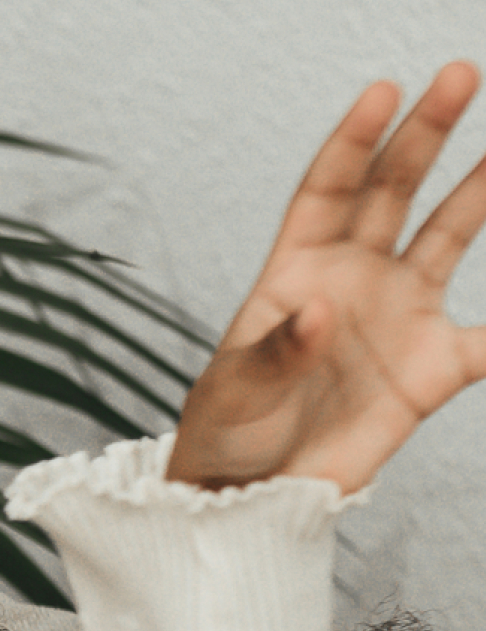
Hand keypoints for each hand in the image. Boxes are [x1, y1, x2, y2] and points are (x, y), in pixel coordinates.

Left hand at [171, 64, 485, 493]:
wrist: (249, 501)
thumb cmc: (226, 436)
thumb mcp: (232, 393)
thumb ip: (275, 353)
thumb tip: (318, 312)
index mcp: (295, 272)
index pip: (327, 191)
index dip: (353, 142)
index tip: (382, 92)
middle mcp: (352, 280)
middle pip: (393, 191)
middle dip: (425, 134)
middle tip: (461, 75)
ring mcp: (395, 317)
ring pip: (449, 236)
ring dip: (481, 191)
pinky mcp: (428, 370)